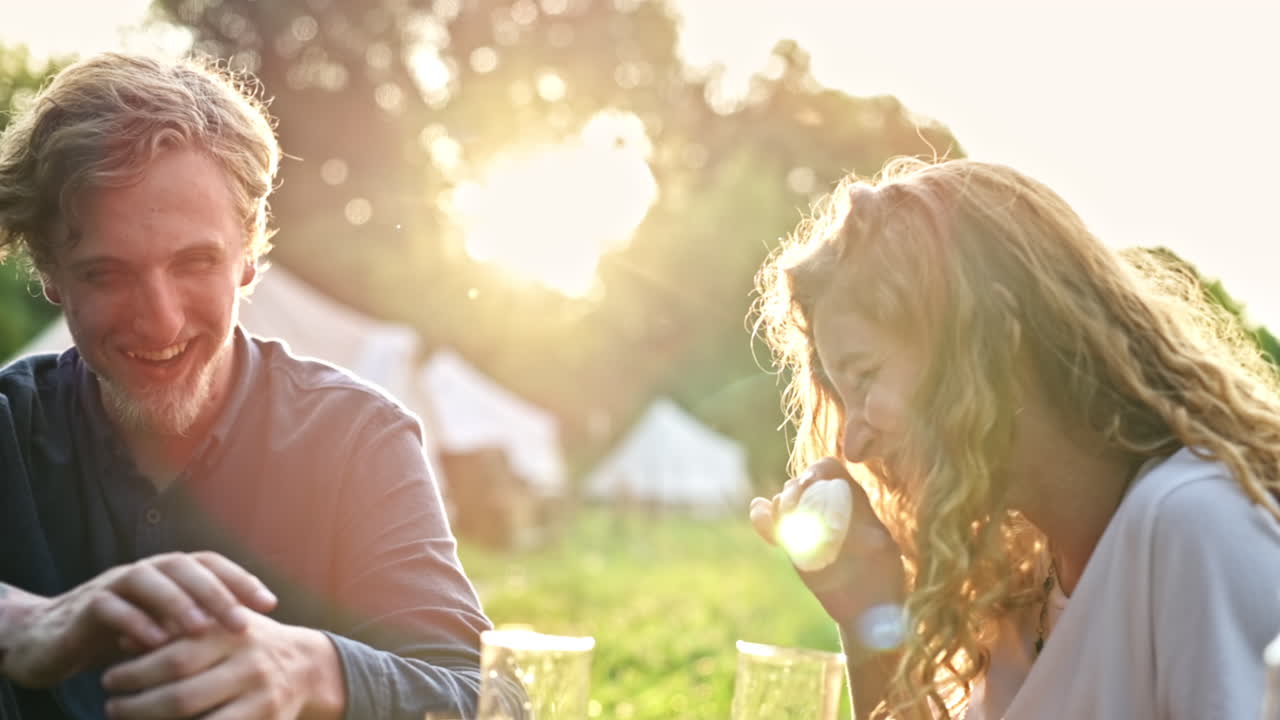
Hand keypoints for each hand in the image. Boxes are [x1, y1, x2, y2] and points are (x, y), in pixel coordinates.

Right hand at [0, 552, 276, 687]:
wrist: (50, 639)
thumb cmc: (119, 635)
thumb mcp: (165, 629)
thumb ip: (198, 625)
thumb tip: (253, 636)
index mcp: (168, 573)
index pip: (211, 564)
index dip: (241, 579)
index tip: (270, 604)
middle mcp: (145, 571)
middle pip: (184, 566)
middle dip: (216, 591)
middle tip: (242, 622)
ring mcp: (113, 584)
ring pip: (148, 579)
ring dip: (176, 602)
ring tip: (200, 630)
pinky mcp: (85, 607)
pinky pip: (110, 607)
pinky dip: (134, 622)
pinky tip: (154, 644)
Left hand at [101, 610, 343, 719]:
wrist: (307, 666)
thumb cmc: (247, 643)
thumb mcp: (220, 623)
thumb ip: (176, 628)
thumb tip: (122, 639)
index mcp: (233, 633)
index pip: (175, 656)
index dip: (135, 672)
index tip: (109, 678)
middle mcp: (249, 665)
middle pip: (182, 696)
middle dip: (137, 707)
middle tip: (111, 706)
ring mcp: (260, 698)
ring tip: (128, 719)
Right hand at [749, 457, 905, 625]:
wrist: (865, 614)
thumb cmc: (884, 584)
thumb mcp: (882, 554)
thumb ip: (870, 536)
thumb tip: (861, 519)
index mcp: (854, 504)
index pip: (830, 470)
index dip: (816, 473)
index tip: (808, 488)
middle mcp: (828, 509)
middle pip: (802, 482)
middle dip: (793, 492)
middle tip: (792, 512)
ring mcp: (809, 526)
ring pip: (785, 501)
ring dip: (780, 508)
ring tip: (786, 525)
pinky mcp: (794, 544)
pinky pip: (772, 525)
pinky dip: (763, 518)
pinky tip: (761, 514)